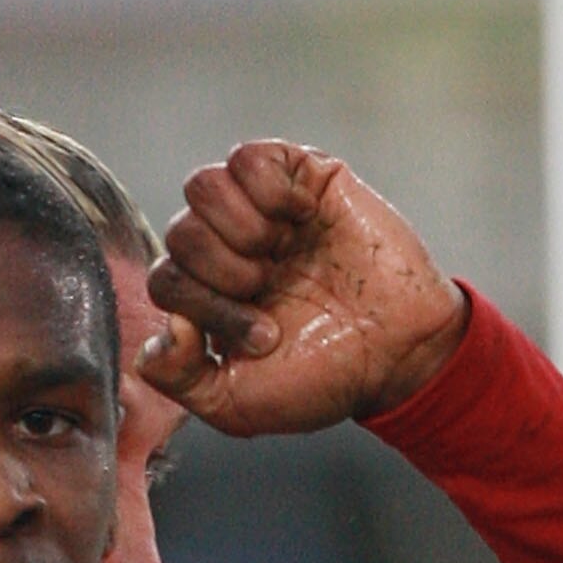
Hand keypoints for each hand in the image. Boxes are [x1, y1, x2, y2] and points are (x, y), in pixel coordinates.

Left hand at [140, 142, 467, 434]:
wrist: (398, 349)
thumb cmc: (324, 376)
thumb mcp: (235, 405)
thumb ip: (177, 379)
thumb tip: (165, 327)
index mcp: (208, 296)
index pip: (164, 280)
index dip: (205, 308)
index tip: (260, 336)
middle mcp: (228, 249)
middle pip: (180, 232)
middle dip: (224, 273)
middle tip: (271, 293)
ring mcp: (261, 210)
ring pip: (202, 187)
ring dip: (240, 231)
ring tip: (281, 255)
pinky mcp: (299, 176)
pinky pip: (248, 157)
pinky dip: (269, 190)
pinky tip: (301, 218)